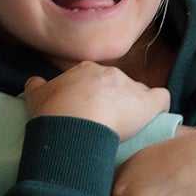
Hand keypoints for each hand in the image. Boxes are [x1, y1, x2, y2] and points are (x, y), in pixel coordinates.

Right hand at [24, 65, 170, 140]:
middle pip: (117, 84)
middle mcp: (110, 73)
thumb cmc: (53, 111)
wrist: (72, 124)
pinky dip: (159, 106)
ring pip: (138, 92)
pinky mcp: (147, 103)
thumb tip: (35, 81)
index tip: (86, 110)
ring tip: (125, 125)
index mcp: (86, 69)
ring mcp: (130, 86)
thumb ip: (36, 86)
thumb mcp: (35, 96)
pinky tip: (153, 118)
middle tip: (103, 121)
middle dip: (113, 99)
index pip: (94, 78)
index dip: (91, 94)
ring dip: (133, 105)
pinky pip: (161, 98)